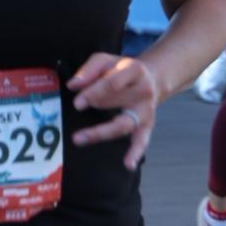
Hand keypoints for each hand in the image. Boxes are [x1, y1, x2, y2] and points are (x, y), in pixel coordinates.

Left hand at [68, 49, 162, 169]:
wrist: (153, 78)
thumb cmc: (122, 70)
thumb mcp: (106, 60)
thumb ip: (89, 70)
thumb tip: (73, 86)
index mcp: (134, 70)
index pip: (113, 82)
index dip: (94, 91)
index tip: (78, 101)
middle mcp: (143, 91)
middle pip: (117, 100)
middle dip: (97, 101)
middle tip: (78, 107)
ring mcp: (145, 111)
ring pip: (124, 123)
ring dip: (101, 132)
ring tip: (79, 139)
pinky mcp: (146, 125)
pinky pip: (142, 141)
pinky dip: (135, 153)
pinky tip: (128, 165)